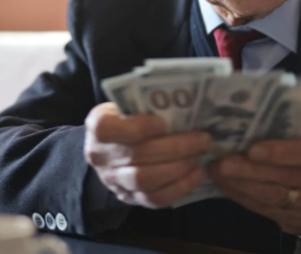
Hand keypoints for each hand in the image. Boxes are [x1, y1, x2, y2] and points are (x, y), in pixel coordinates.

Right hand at [84, 102, 210, 208]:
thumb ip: (146, 105)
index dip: (139, 127)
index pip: (110, 129)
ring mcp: (114, 181)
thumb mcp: (127, 105)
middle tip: (202, 139)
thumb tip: (182, 102)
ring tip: (199, 155)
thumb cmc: (126, 119)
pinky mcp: (130, 198)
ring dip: (178, 167)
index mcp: (98, 127)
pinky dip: (180, 187)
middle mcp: (100, 157)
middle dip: (175, 148)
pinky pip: (155, 199)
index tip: (164, 122)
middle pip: (137, 155)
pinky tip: (196, 174)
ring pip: (146, 180)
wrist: (111, 148)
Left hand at [208, 133, 300, 236]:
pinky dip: (244, 197)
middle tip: (223, 161)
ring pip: (275, 197)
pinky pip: (267, 210)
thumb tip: (248, 125)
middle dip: (251, 170)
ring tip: (218, 172)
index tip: (252, 149)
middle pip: (288, 177)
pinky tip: (227, 186)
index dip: (281, 151)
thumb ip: (294, 134)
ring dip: (242, 185)